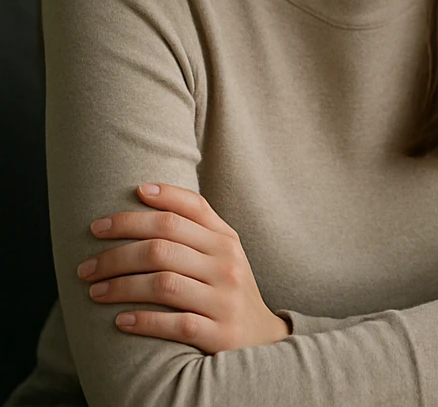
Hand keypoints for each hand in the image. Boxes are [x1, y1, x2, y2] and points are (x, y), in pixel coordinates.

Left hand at [77, 183, 288, 352]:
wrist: (260, 338)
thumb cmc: (227, 289)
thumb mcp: (221, 252)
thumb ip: (194, 224)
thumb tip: (144, 191)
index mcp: (226, 239)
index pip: (187, 210)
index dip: (145, 209)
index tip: (103, 220)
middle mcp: (227, 264)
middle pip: (163, 246)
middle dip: (116, 254)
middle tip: (85, 266)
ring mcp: (224, 298)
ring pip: (163, 283)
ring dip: (120, 287)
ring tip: (94, 292)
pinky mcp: (218, 332)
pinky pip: (175, 323)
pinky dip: (144, 320)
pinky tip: (120, 320)